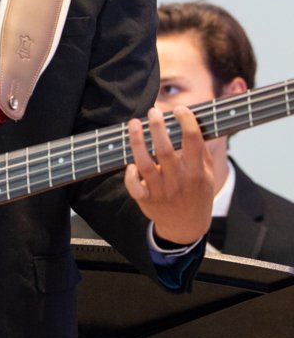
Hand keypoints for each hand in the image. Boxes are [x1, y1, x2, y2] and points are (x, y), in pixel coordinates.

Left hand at [124, 106, 213, 244]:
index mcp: (196, 172)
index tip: (179, 110)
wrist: (186, 227)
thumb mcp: (207, 174)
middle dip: (158, 128)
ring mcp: (162, 191)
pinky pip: (134, 186)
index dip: (186, 122)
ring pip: (146, 164)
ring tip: (134, 123)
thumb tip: (192, 122)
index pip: (193, 142)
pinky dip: (130, 175)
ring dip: (138, 142)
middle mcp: (179, 181)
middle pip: (165, 150)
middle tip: (153, 111)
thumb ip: (200, 151)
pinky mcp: (147, 200)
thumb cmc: (195, 193)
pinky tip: (130, 164)